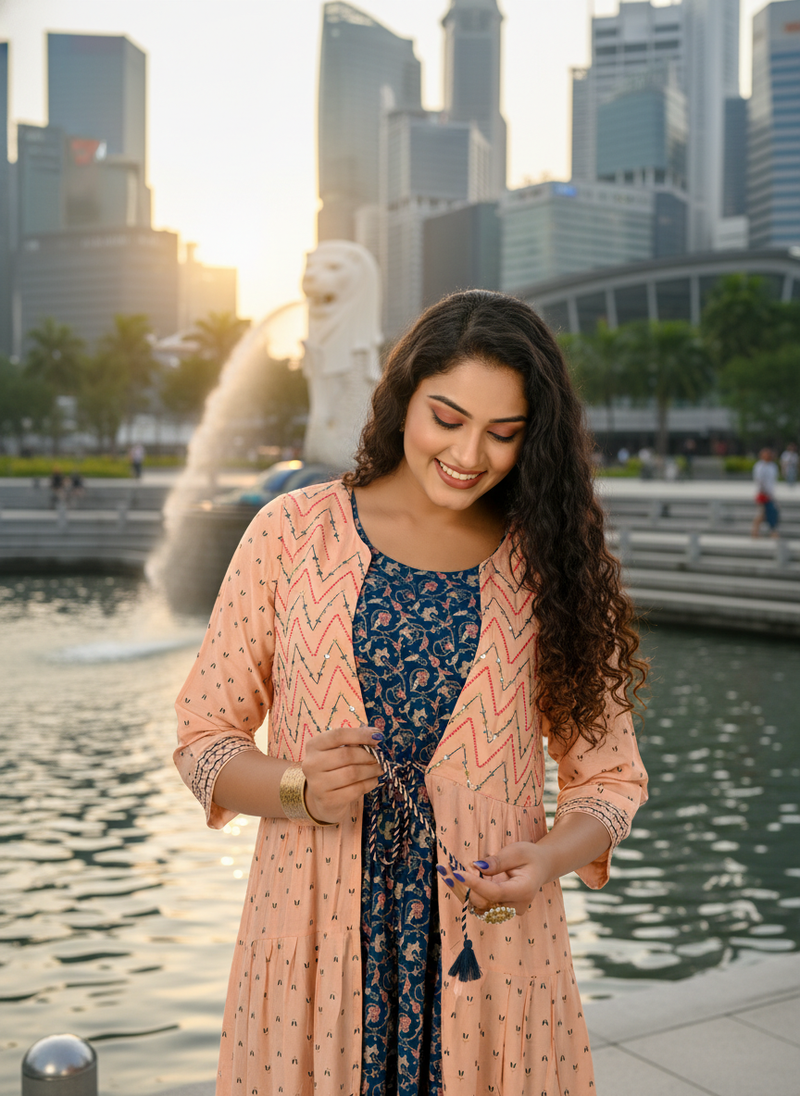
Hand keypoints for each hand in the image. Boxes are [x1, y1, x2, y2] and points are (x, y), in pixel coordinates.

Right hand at [302, 725, 383, 824]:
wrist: (324, 799)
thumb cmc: (334, 770)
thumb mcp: (338, 752)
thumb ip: (353, 743)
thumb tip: (376, 737)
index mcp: (313, 746)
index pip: (338, 735)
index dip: (360, 734)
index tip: (378, 736)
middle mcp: (311, 764)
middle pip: (346, 754)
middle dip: (368, 755)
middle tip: (378, 758)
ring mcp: (317, 784)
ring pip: (352, 773)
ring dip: (371, 770)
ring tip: (378, 769)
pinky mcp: (328, 801)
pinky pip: (355, 790)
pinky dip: (369, 784)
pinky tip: (373, 781)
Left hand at [436, 841, 551, 915]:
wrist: (540, 867)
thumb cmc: (529, 856)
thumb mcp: (517, 851)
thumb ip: (498, 861)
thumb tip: (478, 867)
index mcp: (524, 892)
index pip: (495, 893)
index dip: (475, 885)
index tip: (458, 873)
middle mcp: (515, 906)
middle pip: (483, 902)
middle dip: (462, 886)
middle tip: (445, 868)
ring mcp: (506, 911)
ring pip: (478, 906)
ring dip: (460, 890)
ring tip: (445, 871)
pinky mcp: (498, 909)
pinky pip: (478, 904)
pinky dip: (465, 891)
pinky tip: (454, 877)